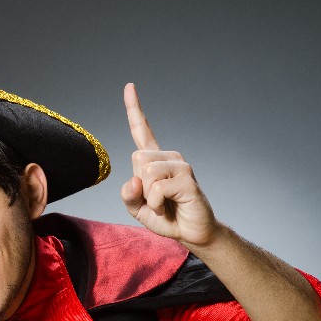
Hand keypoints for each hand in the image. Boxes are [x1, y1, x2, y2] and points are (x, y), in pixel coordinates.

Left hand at [120, 83, 217, 246]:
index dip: (134, 109)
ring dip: (148, 196)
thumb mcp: (138, 208)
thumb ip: (128, 195)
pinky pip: (156, 188)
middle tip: (154, 200)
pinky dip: (156, 203)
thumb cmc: (166, 217)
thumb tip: (132, 180)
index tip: (129, 86)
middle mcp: (169, 157)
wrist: (192, 234)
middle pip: (136, 157)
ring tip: (162, 204)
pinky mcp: (187, 179)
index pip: (142, 131)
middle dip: (138, 184)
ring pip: (145, 172)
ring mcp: (180, 166)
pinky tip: (168, 207)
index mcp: (155, 160)